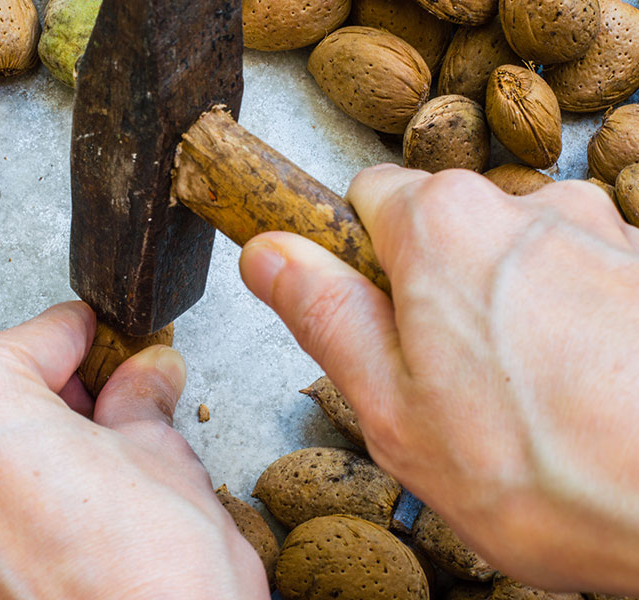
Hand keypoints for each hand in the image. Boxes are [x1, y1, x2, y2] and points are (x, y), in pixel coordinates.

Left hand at [0, 302, 268, 599]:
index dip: (86, 346)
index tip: (105, 354)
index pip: (37, 337)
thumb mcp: (165, 461)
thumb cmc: (154, 583)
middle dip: (41, 404)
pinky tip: (26, 543)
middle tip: (99, 426)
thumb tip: (144, 375)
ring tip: (66, 494)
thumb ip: (139, 403)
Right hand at [240, 165, 638, 594]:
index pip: (365, 196)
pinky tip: (576, 391)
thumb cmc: (546, 475)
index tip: (364, 315)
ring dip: (498, 309)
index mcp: (445, 228)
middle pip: (441, 227)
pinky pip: (575, 278)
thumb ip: (323, 315)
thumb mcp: (391, 408)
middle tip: (440, 384)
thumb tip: (269, 255)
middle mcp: (526, 207)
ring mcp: (599, 232)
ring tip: (518, 399)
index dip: (353, 257)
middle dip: (427, 291)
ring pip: (510, 256)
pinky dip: (562, 320)